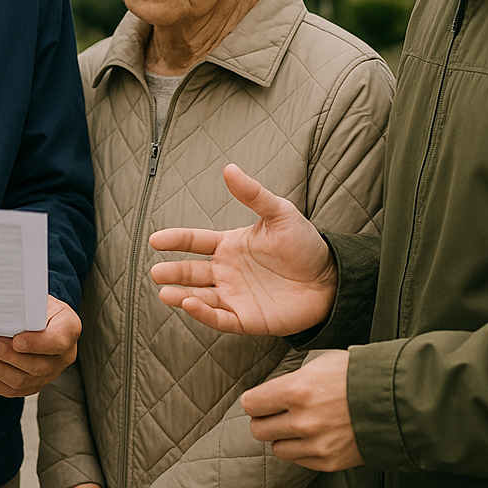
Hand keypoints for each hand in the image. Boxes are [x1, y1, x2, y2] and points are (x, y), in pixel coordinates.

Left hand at [0, 295, 80, 396]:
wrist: (44, 318)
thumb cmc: (39, 304)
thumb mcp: (39, 297)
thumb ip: (27, 304)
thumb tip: (0, 302)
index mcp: (69, 328)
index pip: (57, 341)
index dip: (37, 344)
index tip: (16, 340)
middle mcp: (64, 356)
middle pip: (36, 366)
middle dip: (8, 356)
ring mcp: (49, 374)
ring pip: (21, 381)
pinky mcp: (33, 385)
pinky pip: (10, 389)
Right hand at [149, 163, 336, 335]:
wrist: (332, 279)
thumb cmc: (305, 244)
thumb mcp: (279, 213)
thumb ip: (253, 194)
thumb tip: (229, 169)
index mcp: (230, 245)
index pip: (195, 241)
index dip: (175, 240)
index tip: (155, 239)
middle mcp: (227, 271)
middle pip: (191, 271)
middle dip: (172, 272)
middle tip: (156, 272)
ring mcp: (235, 296)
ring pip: (199, 296)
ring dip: (181, 295)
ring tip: (165, 293)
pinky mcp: (247, 319)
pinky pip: (219, 318)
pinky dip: (203, 313)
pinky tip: (190, 304)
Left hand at [242, 350, 361, 470]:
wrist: (393, 401)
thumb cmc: (354, 376)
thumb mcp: (317, 364)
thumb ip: (290, 380)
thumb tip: (270, 391)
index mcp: (296, 390)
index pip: (251, 404)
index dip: (254, 401)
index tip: (259, 400)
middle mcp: (302, 420)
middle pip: (258, 429)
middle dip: (263, 420)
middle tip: (274, 413)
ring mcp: (316, 444)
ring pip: (276, 448)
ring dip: (281, 437)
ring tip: (295, 424)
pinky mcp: (329, 461)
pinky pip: (298, 460)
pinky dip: (299, 449)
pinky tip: (311, 436)